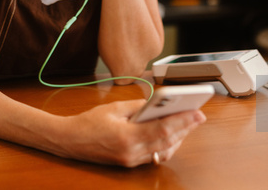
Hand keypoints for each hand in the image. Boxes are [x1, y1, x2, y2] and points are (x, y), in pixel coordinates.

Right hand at [61, 99, 205, 166]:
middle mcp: (131, 152)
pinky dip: (166, 145)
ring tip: (188, 123)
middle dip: (185, 128)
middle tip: (199, 115)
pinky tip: (172, 134)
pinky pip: (154, 155)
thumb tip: (158, 104)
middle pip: (167, 142)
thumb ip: (138, 107)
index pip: (163, 130)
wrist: (68, 141)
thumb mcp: (114, 108)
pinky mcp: (129, 163)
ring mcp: (130, 160)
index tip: (197, 112)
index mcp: (127, 137)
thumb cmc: (88, 122)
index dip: (183, 121)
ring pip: (163, 151)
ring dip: (178, 138)